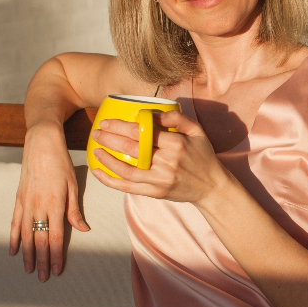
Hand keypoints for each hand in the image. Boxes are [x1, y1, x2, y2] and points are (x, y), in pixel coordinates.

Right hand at [10, 121, 90, 280]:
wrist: (41, 143)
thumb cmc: (61, 162)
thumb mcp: (73, 185)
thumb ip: (74, 210)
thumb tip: (82, 230)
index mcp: (55, 205)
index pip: (55, 237)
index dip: (56, 256)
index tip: (56, 270)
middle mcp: (38, 207)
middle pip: (40, 240)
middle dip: (41, 261)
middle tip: (42, 278)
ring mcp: (26, 203)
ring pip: (26, 235)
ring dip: (27, 253)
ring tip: (28, 269)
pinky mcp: (19, 198)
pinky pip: (15, 222)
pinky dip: (14, 237)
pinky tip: (13, 250)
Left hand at [90, 110, 230, 205]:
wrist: (212, 187)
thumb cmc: (203, 157)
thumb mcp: (197, 132)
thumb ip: (177, 119)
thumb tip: (154, 114)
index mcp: (176, 144)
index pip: (143, 132)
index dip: (121, 126)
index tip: (107, 122)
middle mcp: (167, 162)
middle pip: (131, 149)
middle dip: (109, 139)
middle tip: (96, 132)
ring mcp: (160, 180)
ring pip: (126, 170)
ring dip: (107, 159)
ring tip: (95, 150)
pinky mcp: (156, 193)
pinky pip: (128, 187)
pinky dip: (111, 181)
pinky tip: (99, 172)